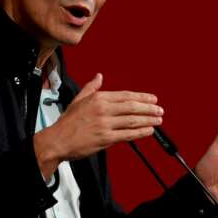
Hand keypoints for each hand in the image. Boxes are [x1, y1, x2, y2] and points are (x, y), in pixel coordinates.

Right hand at [34, 73, 162, 178]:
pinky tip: (148, 130)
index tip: (152, 98)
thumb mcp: (78, 99)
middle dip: (149, 108)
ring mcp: (105, 124)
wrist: (57, 140)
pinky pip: (128, 134)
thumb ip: (91, 88)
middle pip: (132, 106)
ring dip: (148, 119)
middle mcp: (103, 109)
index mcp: (98, 98)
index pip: (125, 95)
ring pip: (132, 120)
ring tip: (158, 120)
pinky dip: (140, 132)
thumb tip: (99, 76)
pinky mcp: (106, 138)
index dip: (142, 97)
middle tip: (159, 110)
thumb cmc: (67, 123)